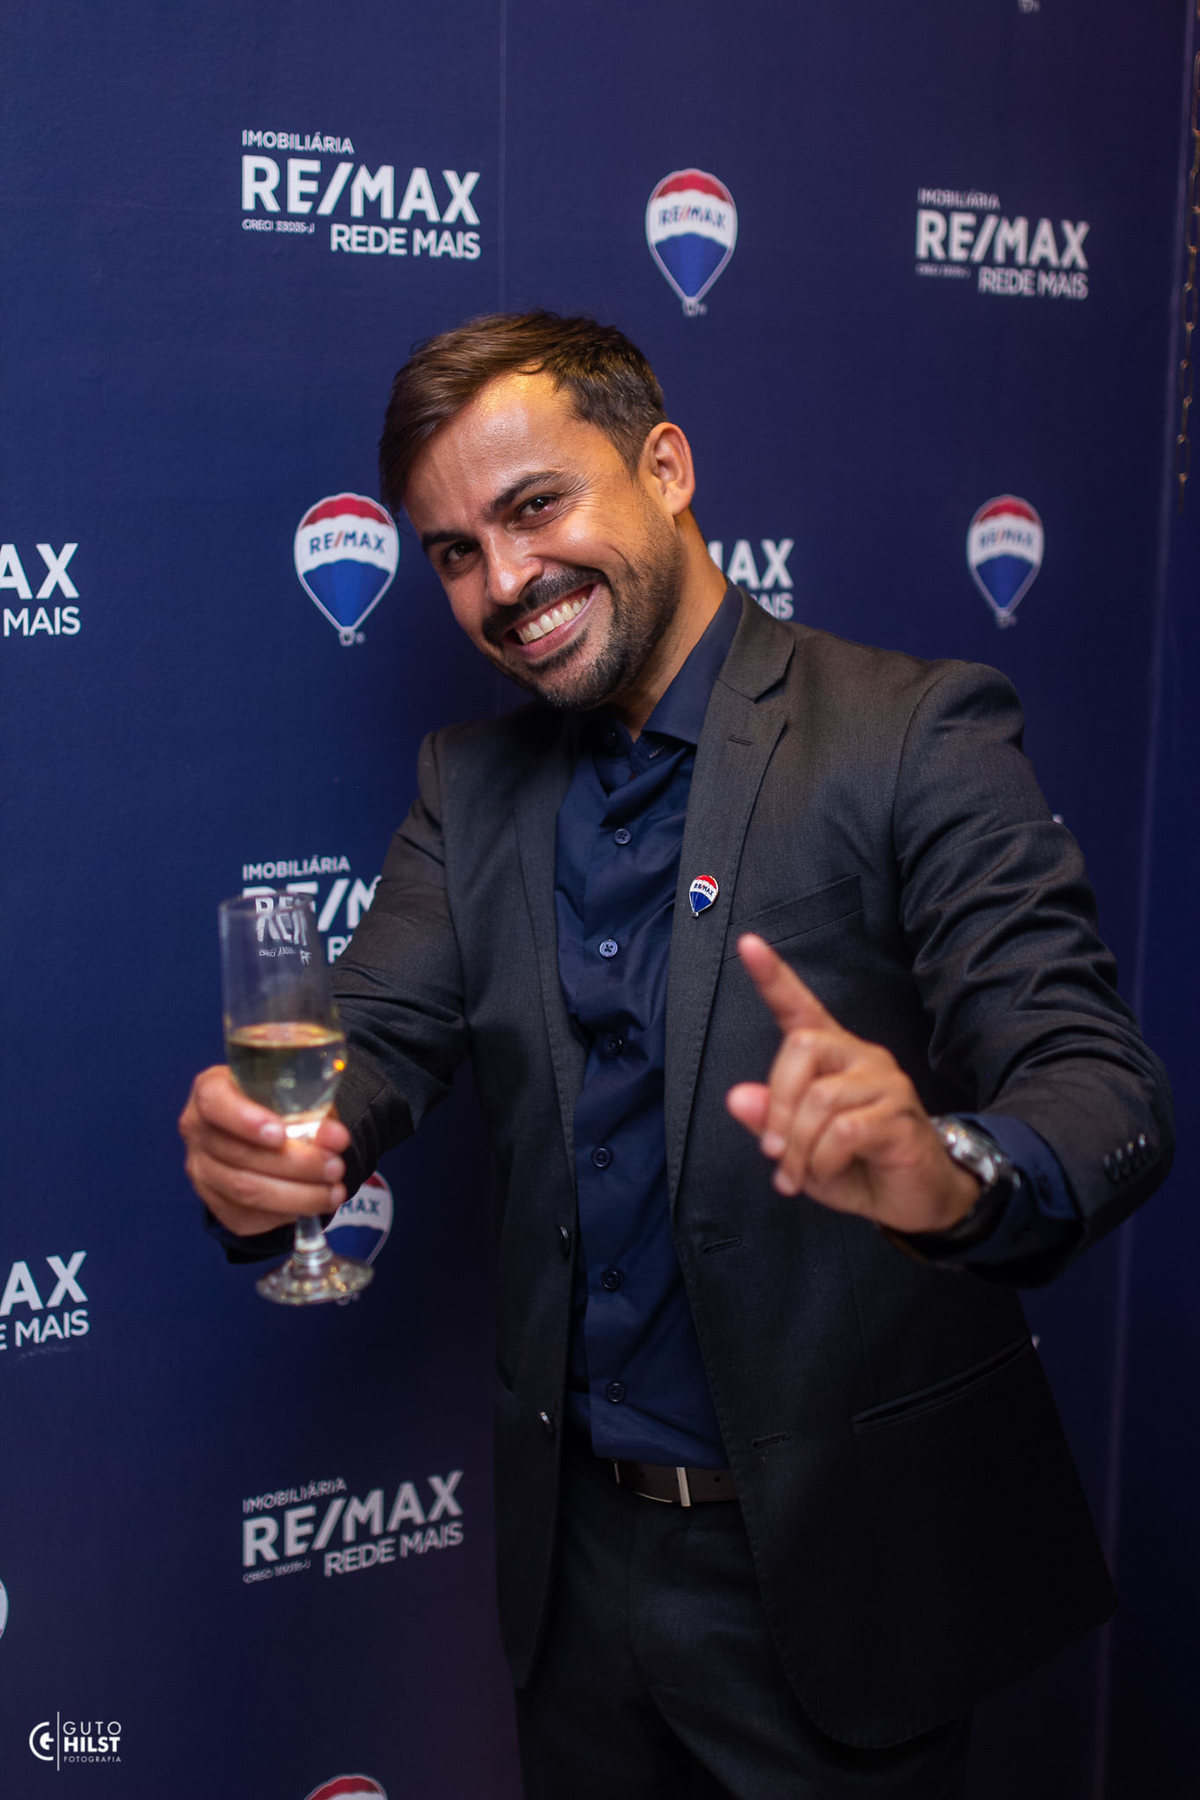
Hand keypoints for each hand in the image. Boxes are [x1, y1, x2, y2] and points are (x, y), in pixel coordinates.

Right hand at [179, 1065, 350, 1236]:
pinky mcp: (213, 1202)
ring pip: (244, 1190)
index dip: (246, 1120)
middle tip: (335, 1166)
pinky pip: (247, 1215)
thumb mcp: (296, 1096)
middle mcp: (197, 1130)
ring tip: (333, 1192)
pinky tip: (313, 1205)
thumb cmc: (277, 1104)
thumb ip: (314, 1113)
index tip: (280, 1134)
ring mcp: (201, 1169)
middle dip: (295, 1164)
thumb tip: (335, 1138)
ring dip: (297, 1195)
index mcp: (211, 1090)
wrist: (260, 1130)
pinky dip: (285, 1213)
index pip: (216, 1103)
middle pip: (239, 1154)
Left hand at [725, 935, 980, 1233]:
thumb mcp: (799, 1149)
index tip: (747, 944)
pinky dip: (822, 1161)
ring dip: (798, 1147)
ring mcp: (885, 1082)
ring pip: (820, 1098)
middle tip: (773, 1152)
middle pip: (802, 1047)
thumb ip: (769, 1122)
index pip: (800, 1008)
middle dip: (777, 1104)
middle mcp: (861, 1056)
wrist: (916, 1199)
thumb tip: (736, 1098)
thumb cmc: (855, 1167)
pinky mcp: (900, 1115)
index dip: (773, 977)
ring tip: (798, 1176)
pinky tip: (827, 1173)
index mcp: (832, 1056)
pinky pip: (844, 1132)